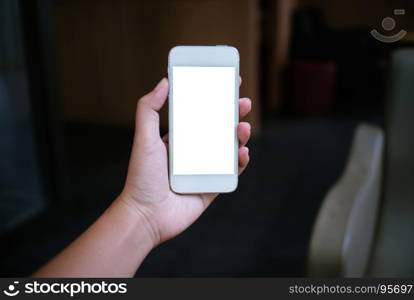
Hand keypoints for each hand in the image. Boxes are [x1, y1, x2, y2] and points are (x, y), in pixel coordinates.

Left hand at [119, 78, 251, 245]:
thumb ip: (149, 109)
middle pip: (219, 129)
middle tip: (244, 102)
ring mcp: (205, 170)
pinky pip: (232, 172)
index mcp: (178, 140)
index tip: (227, 85)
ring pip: (229, 149)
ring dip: (240, 136)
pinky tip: (243, 152)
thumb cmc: (142, 177)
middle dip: (233, 114)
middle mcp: (193, 153)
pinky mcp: (213, 187)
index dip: (214, 100)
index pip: (200, 115)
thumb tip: (164, 81)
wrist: (146, 215)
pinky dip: (241, 161)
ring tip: (243, 128)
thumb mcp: (143, 139)